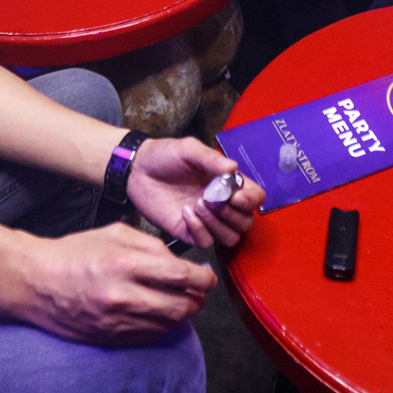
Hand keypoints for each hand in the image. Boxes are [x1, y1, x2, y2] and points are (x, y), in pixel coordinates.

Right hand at [5, 222, 215, 344]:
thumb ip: (151, 245)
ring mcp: (116, 322)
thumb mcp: (113, 234)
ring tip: (177, 300)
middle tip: (197, 291)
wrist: (34, 282)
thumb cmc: (73, 253)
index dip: (202, 278)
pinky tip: (156, 313)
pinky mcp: (110, 338)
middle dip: (197, 299)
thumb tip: (181, 262)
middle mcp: (122, 296)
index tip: (207, 277)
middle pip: (182, 306)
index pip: (181, 276)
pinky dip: (161, 326)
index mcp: (124, 264)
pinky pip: (150, 336)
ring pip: (169, 325)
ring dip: (181, 314)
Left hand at [126, 135, 264, 248]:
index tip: (236, 196)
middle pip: (246, 222)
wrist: (136, 170)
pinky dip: (200, 230)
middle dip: (233, 214)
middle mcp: (221, 204)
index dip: (252, 200)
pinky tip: (185, 213)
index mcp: (227, 182)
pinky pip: (206, 242)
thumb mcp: (188, 149)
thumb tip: (233, 168)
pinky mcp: (189, 232)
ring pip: (230, 237)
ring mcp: (206, 220)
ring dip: (218, 224)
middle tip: (212, 199)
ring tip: (197, 204)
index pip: (255, 197)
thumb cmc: (165, 155)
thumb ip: (210, 158)